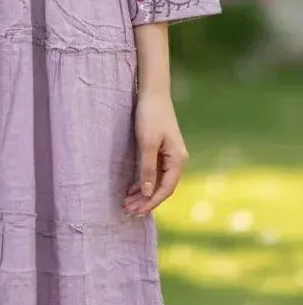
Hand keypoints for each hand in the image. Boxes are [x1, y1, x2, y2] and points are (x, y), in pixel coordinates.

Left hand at [123, 89, 188, 216]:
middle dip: (145, 201)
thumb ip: (147, 168)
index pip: (166, 189)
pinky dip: (143, 181)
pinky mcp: (161, 150)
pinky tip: (132, 189)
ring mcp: (169, 156)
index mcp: (177, 160)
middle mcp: (176, 160)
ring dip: (143, 193)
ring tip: (127, 203)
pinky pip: (153, 172)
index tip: (136, 212)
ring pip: (156, 181)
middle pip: (161, 187)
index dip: (151, 202)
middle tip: (128, 211)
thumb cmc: (150, 116)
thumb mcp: (146, 143)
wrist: (153, 93)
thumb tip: (148, 193)